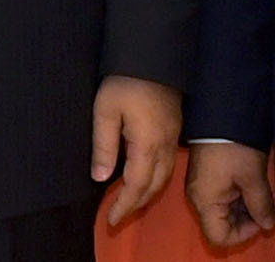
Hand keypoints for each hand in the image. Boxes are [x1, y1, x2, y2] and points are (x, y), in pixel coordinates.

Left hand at [91, 74, 180, 227]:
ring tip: (128, 202)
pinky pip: (168, 165)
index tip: (111, 219)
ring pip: (164, 177)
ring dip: (148, 194)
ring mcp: (173, 139)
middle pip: (154, 186)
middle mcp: (164, 146)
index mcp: (147, 144)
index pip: (137, 185)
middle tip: (117, 215)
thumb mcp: (105, 111)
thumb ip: (103, 146)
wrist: (154, 56)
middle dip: (136, 204)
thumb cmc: (125, 81)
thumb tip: (99, 177)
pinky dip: (155, 179)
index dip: (125, 205)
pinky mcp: (175, 130)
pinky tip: (143, 177)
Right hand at [184, 139, 274, 248]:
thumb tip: (268, 226)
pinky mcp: (205, 175)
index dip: (243, 234)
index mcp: (205, 202)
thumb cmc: (234, 146)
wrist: (221, 111)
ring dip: (243, 206)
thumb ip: (261, 205)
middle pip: (221, 224)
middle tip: (263, 204)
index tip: (260, 217)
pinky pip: (221, 196)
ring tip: (258, 190)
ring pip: (223, 210)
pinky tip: (250, 183)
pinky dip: (237, 195)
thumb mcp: (253, 177)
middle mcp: (198, 198)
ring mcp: (201, 186)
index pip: (220, 237)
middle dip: (245, 220)